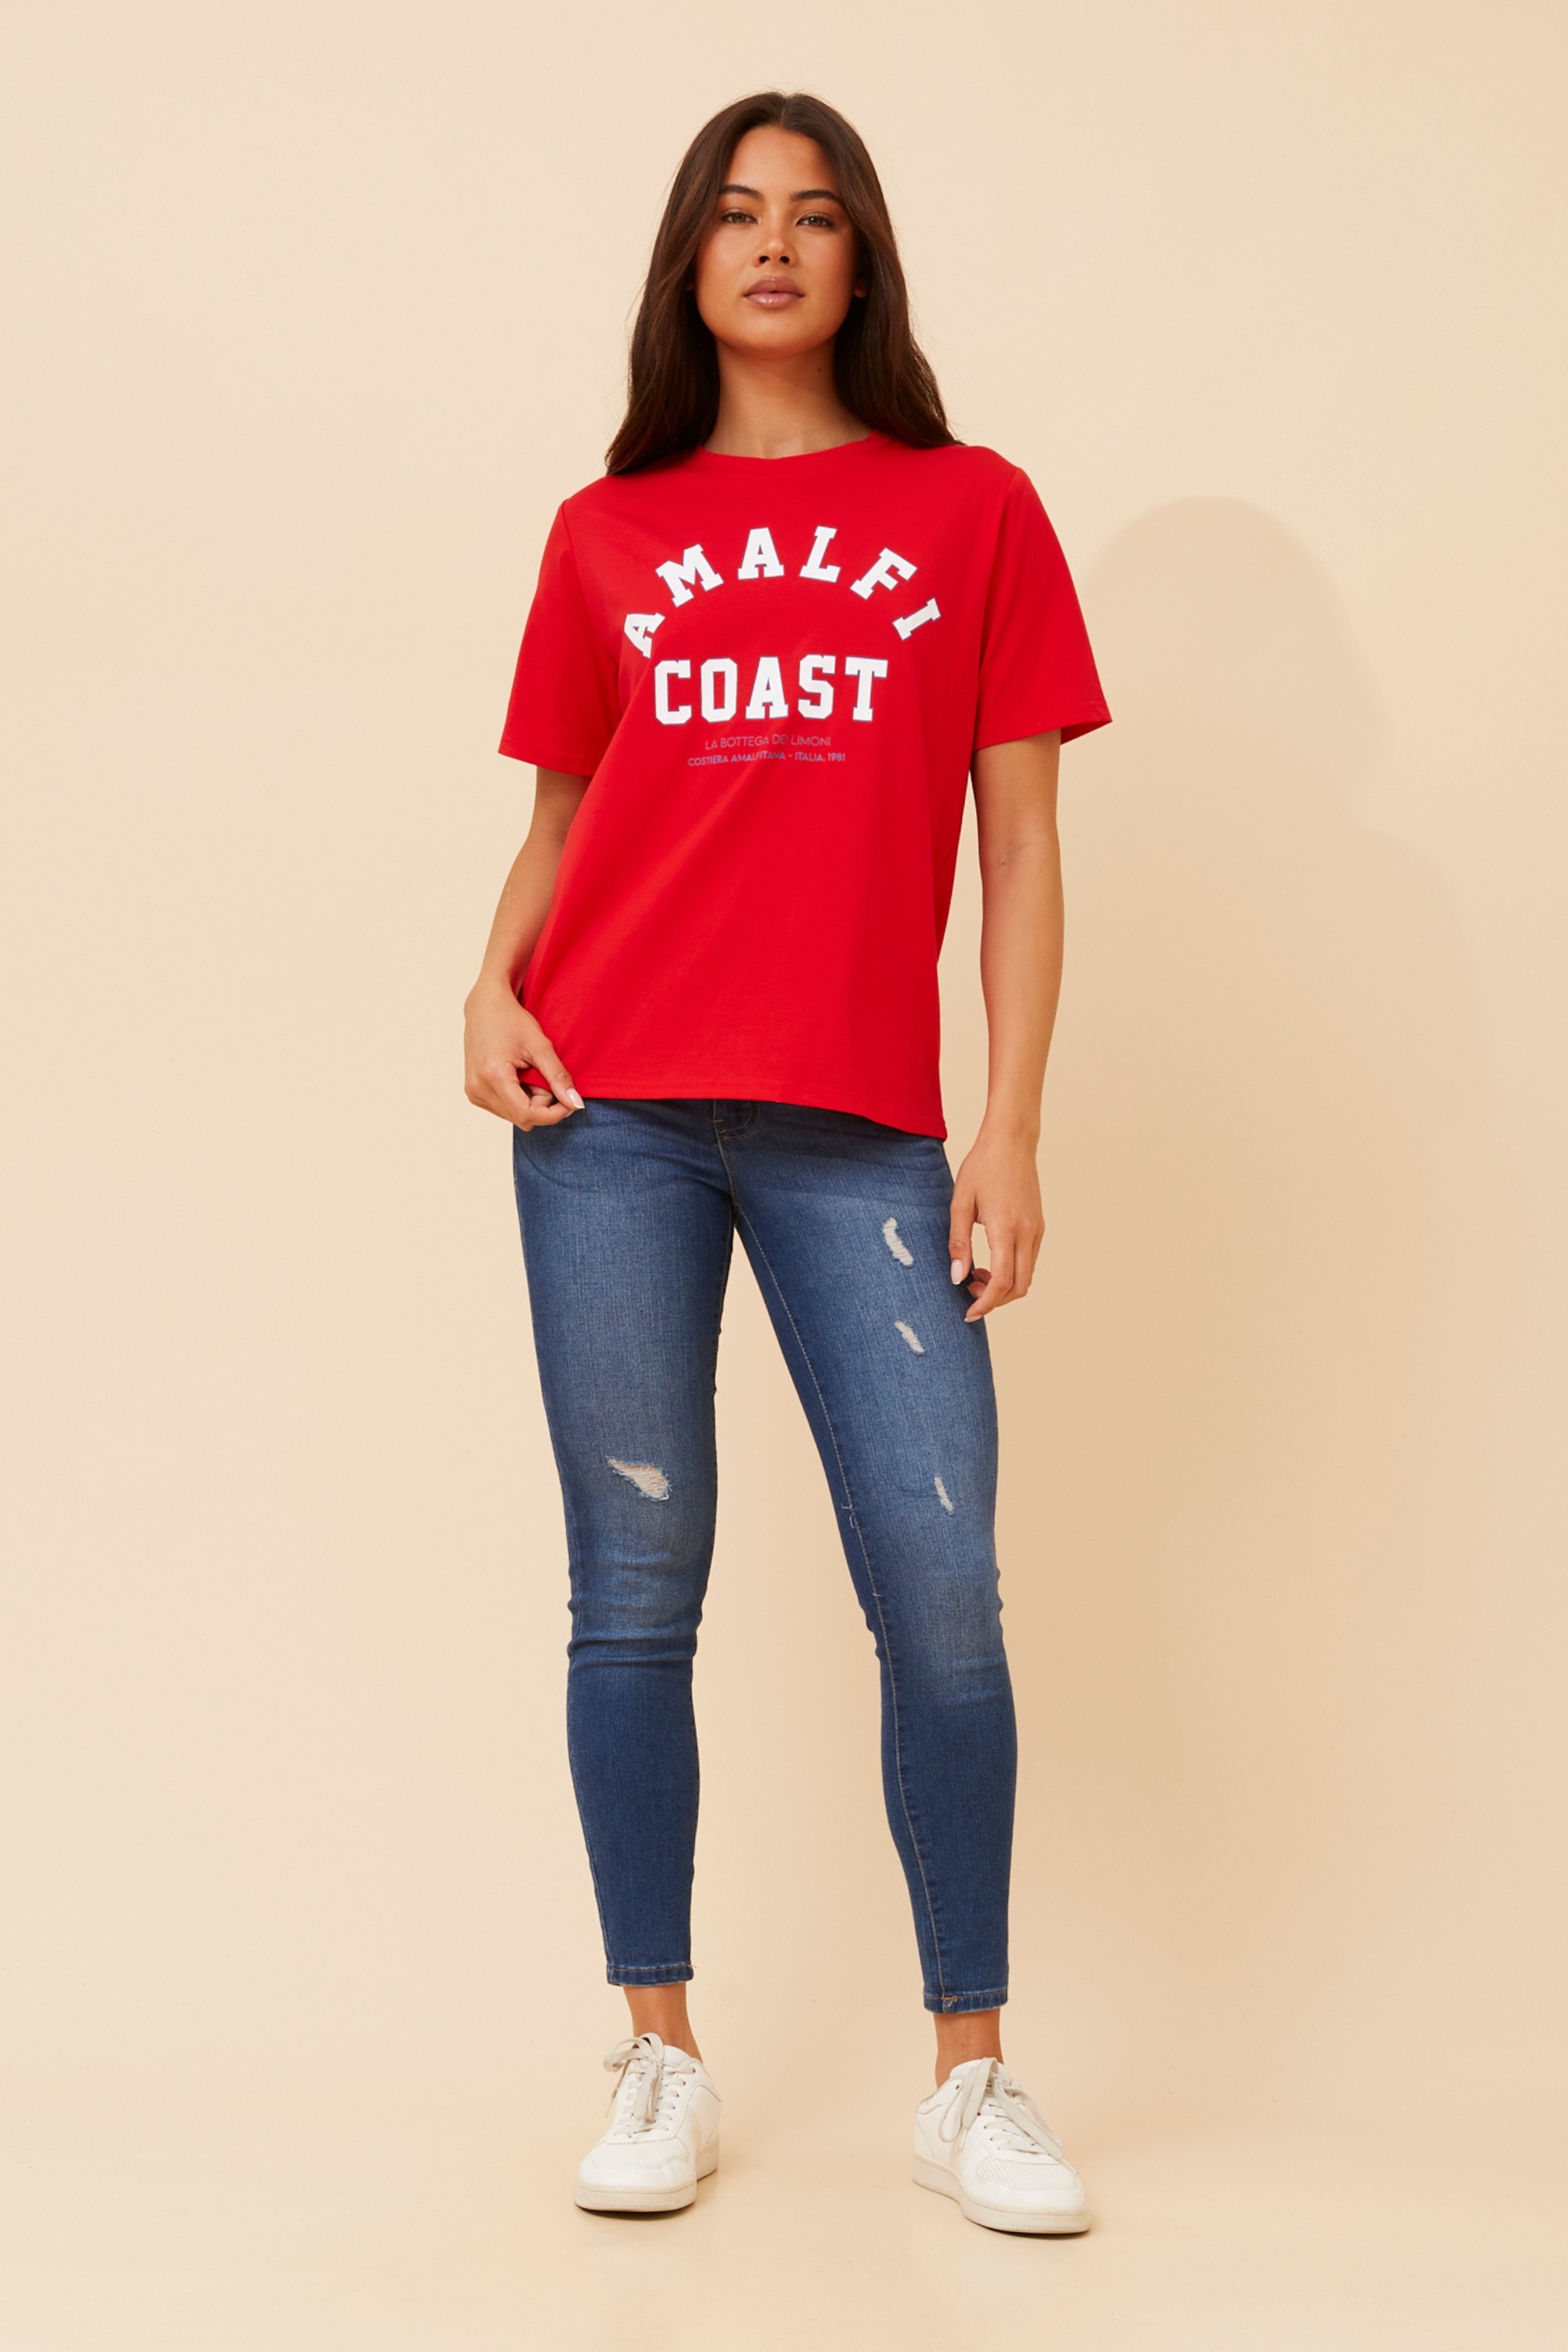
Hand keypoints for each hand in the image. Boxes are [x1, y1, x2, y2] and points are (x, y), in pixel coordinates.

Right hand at [463, 979, 582, 1128]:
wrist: (485, 1007)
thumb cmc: (511, 1020)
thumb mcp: (540, 1045)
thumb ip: (558, 1077)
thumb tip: (575, 1104)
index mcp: (493, 1075)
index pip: (526, 1114)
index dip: (552, 1114)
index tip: (569, 1103)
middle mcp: (478, 1088)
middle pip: (522, 1118)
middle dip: (541, 1105)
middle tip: (545, 1077)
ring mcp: (473, 1092)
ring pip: (514, 1116)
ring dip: (530, 1102)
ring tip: (529, 1074)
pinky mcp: (474, 1093)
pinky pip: (504, 1109)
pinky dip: (518, 1099)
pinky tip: (518, 1077)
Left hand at [948, 1128, 1044, 1321]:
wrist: (1012, 1140)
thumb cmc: (982, 1167)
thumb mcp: (960, 1203)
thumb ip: (958, 1242)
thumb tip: (956, 1278)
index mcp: (1005, 1229)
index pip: (1002, 1282)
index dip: (985, 1304)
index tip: (968, 1313)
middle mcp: (1028, 1233)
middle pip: (1020, 1287)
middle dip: (996, 1300)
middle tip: (969, 1293)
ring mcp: (1037, 1230)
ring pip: (1027, 1276)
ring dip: (1004, 1286)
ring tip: (976, 1275)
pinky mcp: (1039, 1225)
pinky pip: (1029, 1260)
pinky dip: (1012, 1271)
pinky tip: (991, 1261)